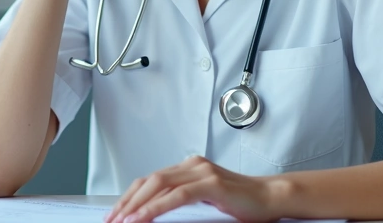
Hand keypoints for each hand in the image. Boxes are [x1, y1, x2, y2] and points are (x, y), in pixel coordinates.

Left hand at [103, 156, 282, 222]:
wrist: (271, 199)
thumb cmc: (242, 204)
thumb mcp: (205, 202)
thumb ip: (182, 202)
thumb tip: (153, 216)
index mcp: (189, 168)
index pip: (150, 180)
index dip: (129, 197)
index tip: (115, 214)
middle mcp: (193, 165)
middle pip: (149, 180)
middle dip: (126, 202)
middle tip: (111, 220)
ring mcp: (201, 172)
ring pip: (158, 185)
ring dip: (136, 205)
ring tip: (122, 221)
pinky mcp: (211, 183)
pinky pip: (177, 195)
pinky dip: (156, 207)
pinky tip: (143, 217)